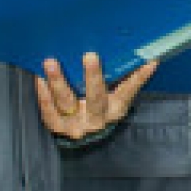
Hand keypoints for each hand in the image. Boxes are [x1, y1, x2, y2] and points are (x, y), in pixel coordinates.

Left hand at [35, 53, 157, 139]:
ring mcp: (76, 125)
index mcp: (115, 109)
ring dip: (59, 81)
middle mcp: (97, 119)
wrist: (83, 135)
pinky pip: (48, 112)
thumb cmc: (101, 108)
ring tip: (51, 62)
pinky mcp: (58, 126)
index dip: (138, 78)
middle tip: (90, 56)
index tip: (149, 63)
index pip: (128, 91)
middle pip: (96, 98)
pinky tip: (39, 78)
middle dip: (93, 77)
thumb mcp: (117, 97)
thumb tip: (151, 60)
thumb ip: (129, 78)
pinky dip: (43, 95)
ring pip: (66, 102)